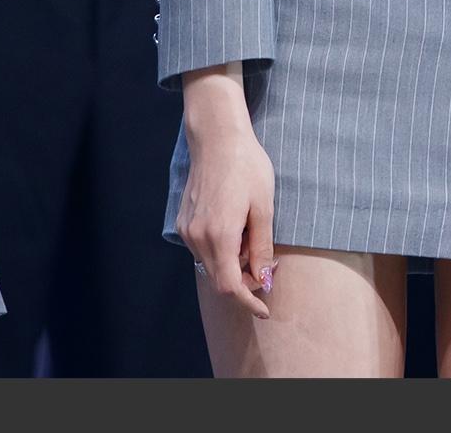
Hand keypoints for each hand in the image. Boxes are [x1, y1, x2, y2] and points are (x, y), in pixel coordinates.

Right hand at [175, 64, 275, 319]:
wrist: (218, 140)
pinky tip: (236, 226)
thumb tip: (264, 280)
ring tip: (251, 231)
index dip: (247, 301)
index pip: (229, 286)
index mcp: (219, 235)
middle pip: (220, 276)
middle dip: (245, 278)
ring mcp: (186, 230)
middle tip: (267, 262)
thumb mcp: (265, 208)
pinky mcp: (183, 223)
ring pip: (212, 263)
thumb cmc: (248, 168)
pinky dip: (222, 248)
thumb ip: (262, 247)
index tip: (264, 309)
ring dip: (233, 261)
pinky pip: (203, 248)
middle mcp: (196, 237)